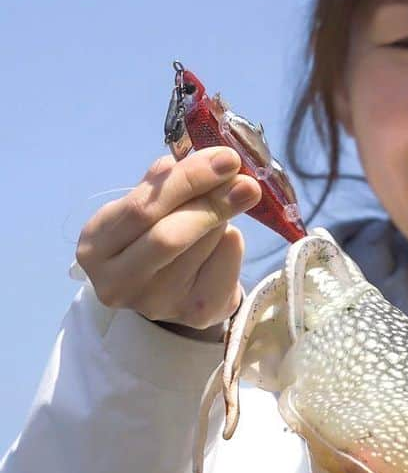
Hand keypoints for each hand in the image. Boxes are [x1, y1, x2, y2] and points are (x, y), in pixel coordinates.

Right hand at [75, 147, 261, 336]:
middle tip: (246, 180)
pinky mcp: (195, 313)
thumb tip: (193, 160)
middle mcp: (118, 281)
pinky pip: (226, 264)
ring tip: (226, 205)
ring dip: (223, 217)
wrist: (174, 288)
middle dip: (213, 201)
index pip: (142, 208)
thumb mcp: (147, 206)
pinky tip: (226, 238)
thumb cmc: (155, 233)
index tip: (226, 159)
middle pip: (170, 236)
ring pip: (203, 245)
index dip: (188, 180)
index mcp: (96, 246)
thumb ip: (164, 183)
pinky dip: (233, 242)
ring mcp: (156, 303)